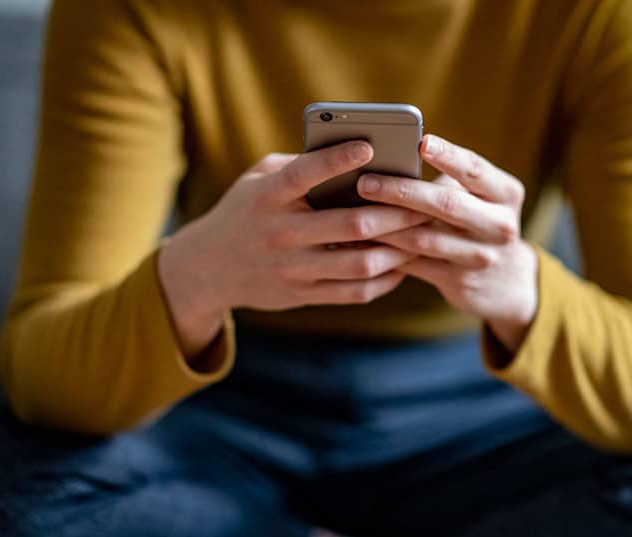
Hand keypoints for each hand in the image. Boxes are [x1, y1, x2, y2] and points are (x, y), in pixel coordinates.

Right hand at [158, 141, 430, 356]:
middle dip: (395, 214)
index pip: (305, 174)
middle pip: (350, 225)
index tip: (370, 146)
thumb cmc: (245, 211)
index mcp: (268, 196)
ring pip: (359, 264)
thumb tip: (354, 155)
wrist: (207, 268)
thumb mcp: (258, 179)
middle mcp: (280, 234)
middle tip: (424, 203)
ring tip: (420, 235)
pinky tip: (401, 265)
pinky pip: (354, 292)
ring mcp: (291, 269)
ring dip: (398, 250)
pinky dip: (384, 280)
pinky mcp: (301, 295)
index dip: (338, 160)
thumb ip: (299, 165)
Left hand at [358, 134, 538, 352]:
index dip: (448, 155)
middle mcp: (499, 225)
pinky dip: (385, 251)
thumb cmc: (480, 222)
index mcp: (506, 194)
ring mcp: (480, 257)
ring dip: (385, 225)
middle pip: (446, 204)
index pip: (475, 169)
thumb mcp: (482, 199)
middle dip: (401, 192)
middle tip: (365, 182)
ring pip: (424, 238)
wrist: (506, 282)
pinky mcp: (459, 282)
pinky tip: (361, 241)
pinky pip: (414, 264)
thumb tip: (391, 160)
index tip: (421, 142)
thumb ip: (450, 182)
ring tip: (353, 212)